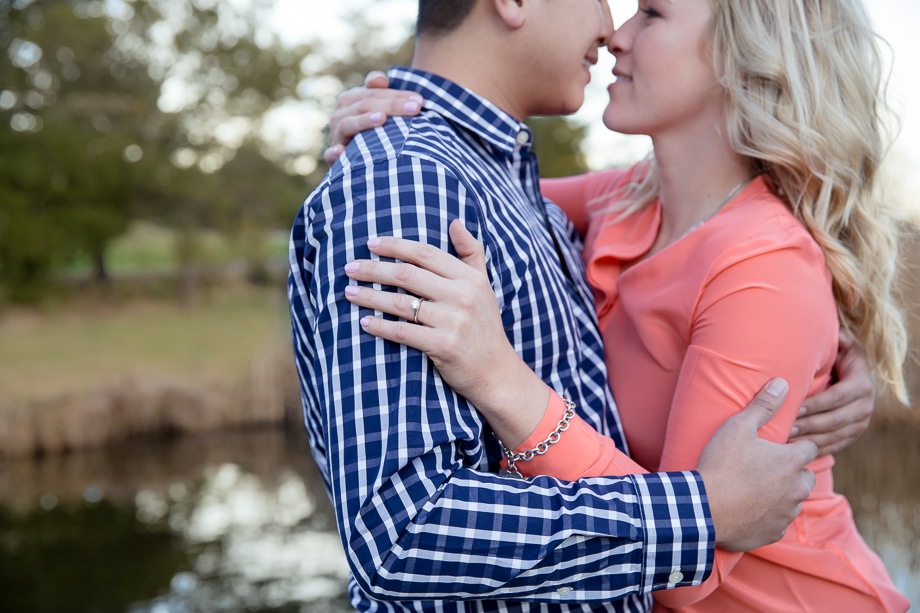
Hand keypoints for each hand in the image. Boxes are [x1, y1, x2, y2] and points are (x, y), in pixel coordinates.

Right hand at [324, 71, 423, 164]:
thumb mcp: (379, 110)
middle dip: (392, 106)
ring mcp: (336, 134)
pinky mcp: (333, 157)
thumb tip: (381, 79)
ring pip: (349, 123)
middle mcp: (342, 113)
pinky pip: (330, 154)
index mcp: (353, 99)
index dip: (397, 95)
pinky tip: (342, 151)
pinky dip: (335, 152)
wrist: (354, 162)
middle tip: (416, 108)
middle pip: (366, 105)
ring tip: (382, 119)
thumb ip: (382, 93)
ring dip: (364, 121)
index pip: (376, 92)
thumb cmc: (372, 132)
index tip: (419, 101)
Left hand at [344, 220, 548, 446]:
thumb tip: (455, 221)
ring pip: (401, 303)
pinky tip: (364, 322)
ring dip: (370, 296)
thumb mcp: (484, 286)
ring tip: (349, 292)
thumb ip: (471, 252)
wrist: (497, 372)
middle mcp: (463, 296)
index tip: (370, 244)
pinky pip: (403, 332)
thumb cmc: (485, 327)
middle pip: (407, 274)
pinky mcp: (443, 346)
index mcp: (470, 278)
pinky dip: (380, 326)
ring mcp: (453, 321)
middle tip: (349, 267)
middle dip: (373, 269)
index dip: (394, 246)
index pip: (425, 253)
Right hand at [697, 378, 817, 550]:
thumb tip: (782, 382)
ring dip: (782, 494)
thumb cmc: (722, 464)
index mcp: (792, 461)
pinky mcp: (774, 533)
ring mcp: (786, 513)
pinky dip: (768, 516)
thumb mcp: (738, 427)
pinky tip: (749, 509)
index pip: (809, 448)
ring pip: (793, 501)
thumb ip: (763, 405)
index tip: (779, 446)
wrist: (704, 508)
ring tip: (756, 488)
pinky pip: (777, 523)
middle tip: (766, 467)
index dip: (795, 445)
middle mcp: (797, 489)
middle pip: (805, 476)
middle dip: (792, 472)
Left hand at [790, 329, 874, 455]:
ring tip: (788, 441)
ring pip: (835, 436)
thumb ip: (839, 338)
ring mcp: (861, 424)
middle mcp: (865, 407)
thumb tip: (834, 330)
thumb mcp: (845, 345)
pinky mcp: (853, 435)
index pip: (837, 397)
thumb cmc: (842, 357)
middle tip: (786, 428)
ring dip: (810, 440)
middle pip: (835, 420)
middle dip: (809, 425)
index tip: (796, 407)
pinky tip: (798, 450)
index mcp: (862, 385)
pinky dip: (817, 449)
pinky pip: (835, 445)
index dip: (817, 404)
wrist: (856, 377)